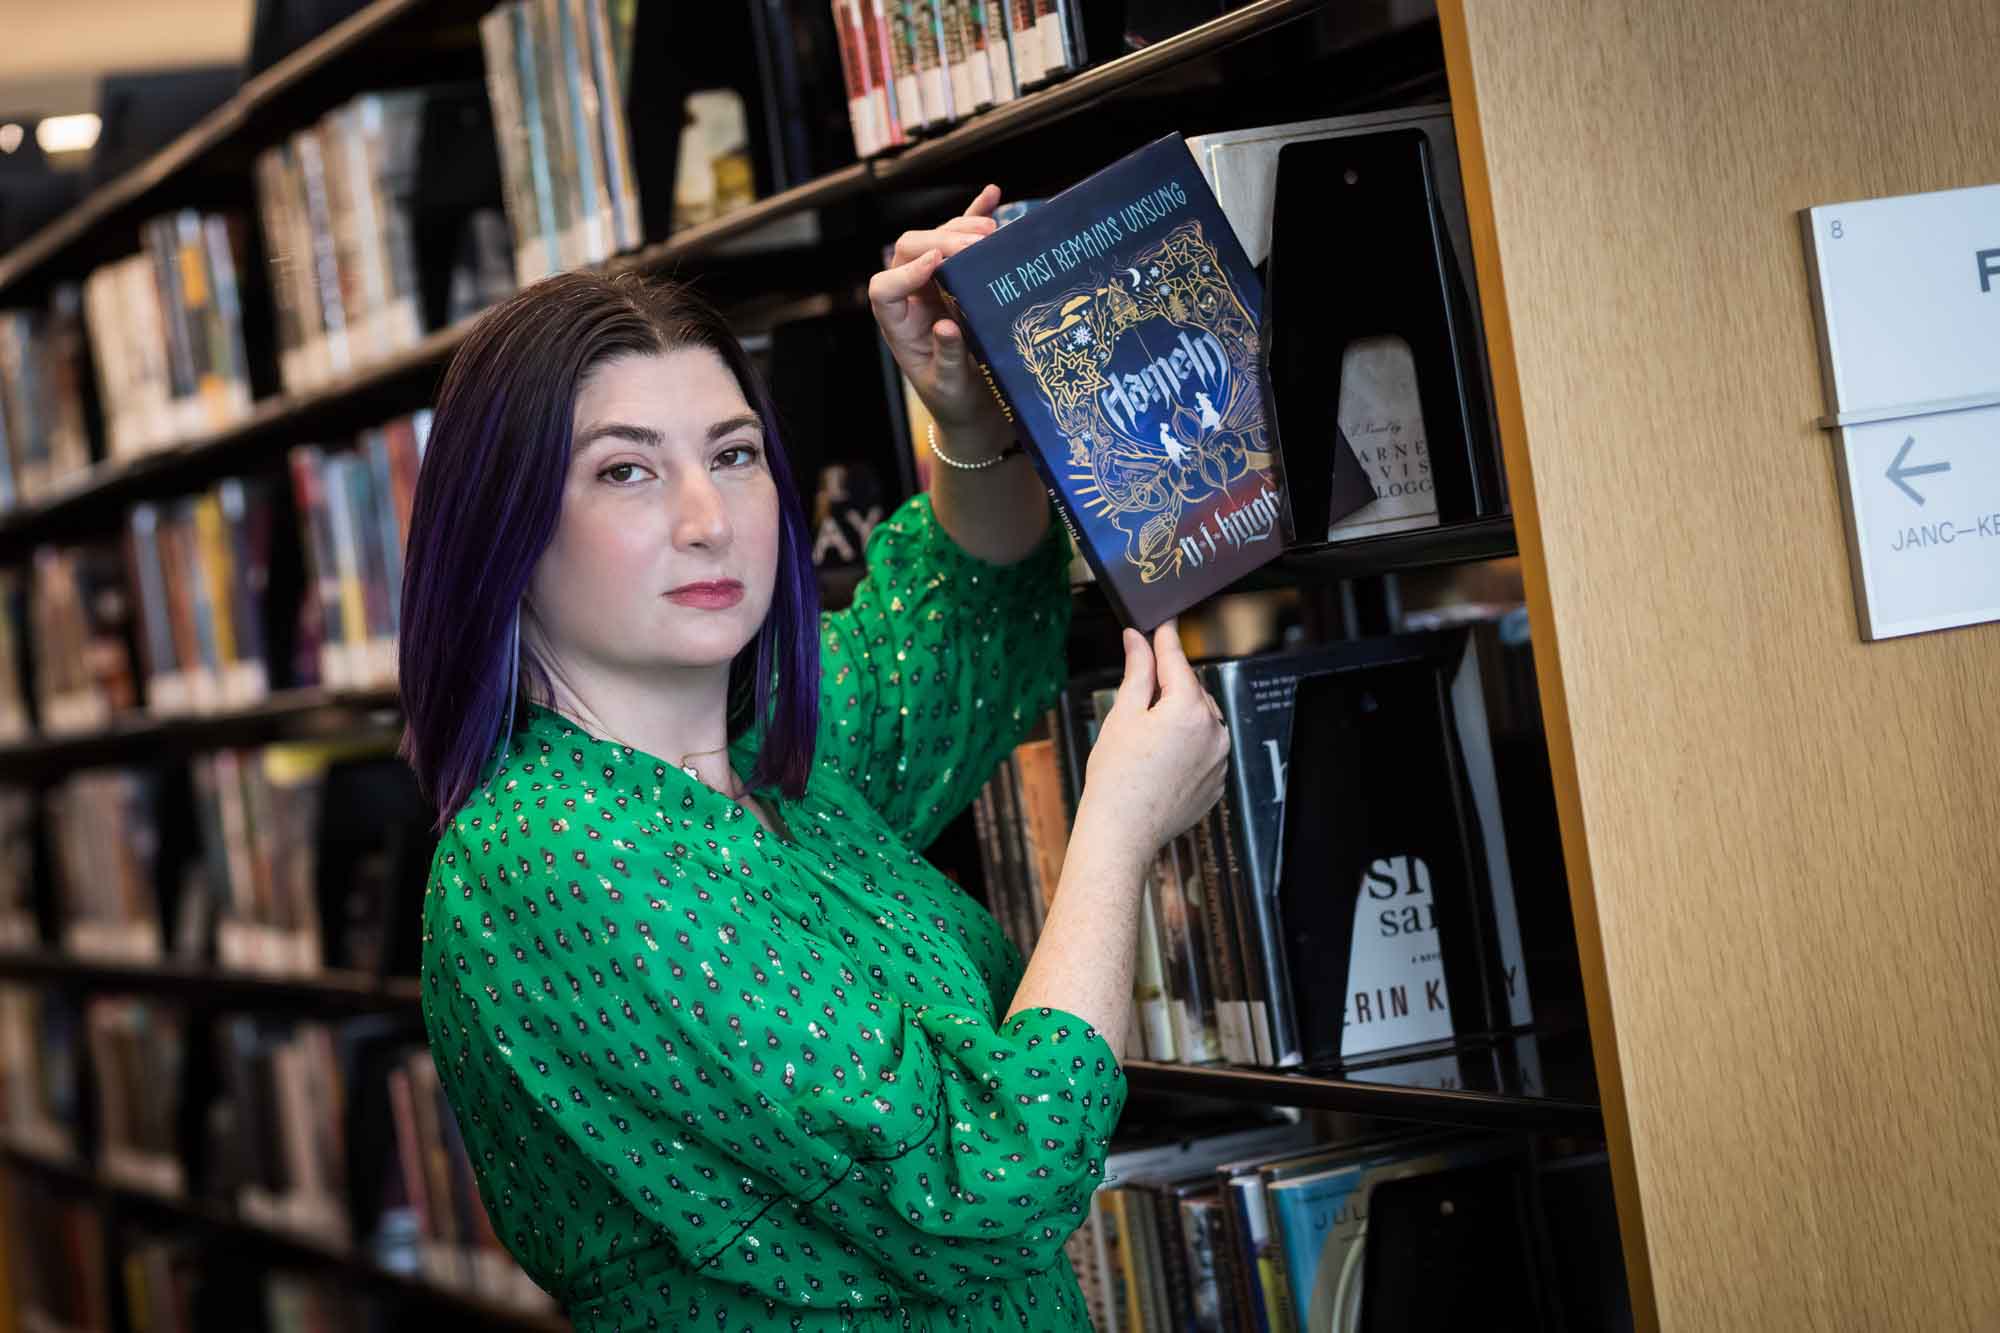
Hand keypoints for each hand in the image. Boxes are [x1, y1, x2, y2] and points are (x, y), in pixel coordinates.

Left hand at [868, 183, 1013, 453]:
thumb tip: (945, 325)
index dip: (906, 272)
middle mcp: (911, 296)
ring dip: (962, 228)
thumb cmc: (956, 400)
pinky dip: (975, 215)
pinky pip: (964, 240)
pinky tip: (993, 194)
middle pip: (910, 250)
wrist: (977, 404)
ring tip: (992, 232)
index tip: (937, 264)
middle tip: (977, 244)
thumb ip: (946, 359)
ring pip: (937, 239)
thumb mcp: (949, 388)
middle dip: (941, 240)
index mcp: (896, 323)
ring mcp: (935, 282)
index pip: (884, 287)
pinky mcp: (961, 277)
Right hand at [1075, 618, 1230, 875]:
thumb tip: (1138, 640)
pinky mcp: (1217, 782)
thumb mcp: (1123, 714)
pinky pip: (1206, 750)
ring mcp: (1219, 759)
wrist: (1122, 831)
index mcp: (1189, 709)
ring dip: (1180, 716)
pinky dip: (1188, 745)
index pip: (1177, 661)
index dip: (1165, 639)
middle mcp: (1214, 731)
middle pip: (1191, 691)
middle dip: (1168, 686)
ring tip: (1146, 738)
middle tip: (1138, 694)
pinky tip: (1160, 759)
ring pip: (1201, 720)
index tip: (1162, 624)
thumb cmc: (1117, 777)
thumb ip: (1138, 671)